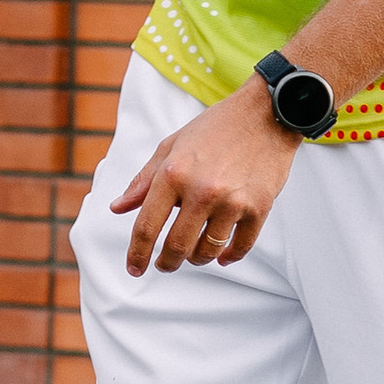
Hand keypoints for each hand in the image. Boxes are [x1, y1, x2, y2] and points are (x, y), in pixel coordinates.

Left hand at [110, 79, 297, 275]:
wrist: (265, 115)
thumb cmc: (215, 128)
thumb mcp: (170, 147)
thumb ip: (143, 181)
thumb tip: (118, 208)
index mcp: (173, 174)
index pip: (147, 226)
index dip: (137, 253)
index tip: (134, 268)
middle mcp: (201, 190)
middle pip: (177, 246)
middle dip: (166, 263)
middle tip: (164, 265)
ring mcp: (232, 201)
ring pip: (208, 251)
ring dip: (197, 259)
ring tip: (193, 254)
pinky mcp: (259, 208)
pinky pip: (241, 246)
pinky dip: (229, 257)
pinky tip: (221, 256)